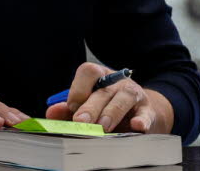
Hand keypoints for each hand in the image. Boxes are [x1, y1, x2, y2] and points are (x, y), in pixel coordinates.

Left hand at [45, 63, 172, 133]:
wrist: (138, 114)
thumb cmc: (106, 107)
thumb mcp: (86, 105)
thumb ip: (67, 109)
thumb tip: (51, 112)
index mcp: (100, 76)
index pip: (88, 71)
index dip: (78, 89)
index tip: (71, 107)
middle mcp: (117, 82)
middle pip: (103, 90)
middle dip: (90, 107)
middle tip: (80, 122)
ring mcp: (134, 94)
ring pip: (123, 99)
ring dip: (112, 113)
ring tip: (102, 127)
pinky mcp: (148, 111)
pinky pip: (145, 114)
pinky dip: (142, 120)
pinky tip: (137, 126)